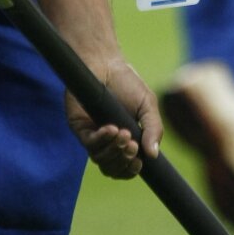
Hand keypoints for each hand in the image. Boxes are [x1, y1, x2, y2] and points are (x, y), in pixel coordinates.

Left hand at [66, 58, 162, 179]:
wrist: (105, 63)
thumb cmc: (127, 83)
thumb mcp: (147, 106)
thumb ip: (153, 129)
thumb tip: (153, 155)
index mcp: (125, 141)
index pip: (126, 168)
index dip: (131, 171)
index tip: (140, 163)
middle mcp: (107, 142)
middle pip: (112, 168)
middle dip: (124, 161)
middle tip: (132, 145)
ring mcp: (93, 136)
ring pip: (100, 159)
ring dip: (114, 151)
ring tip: (124, 134)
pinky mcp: (80, 127)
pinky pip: (89, 143)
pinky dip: (102, 139)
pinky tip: (111, 129)